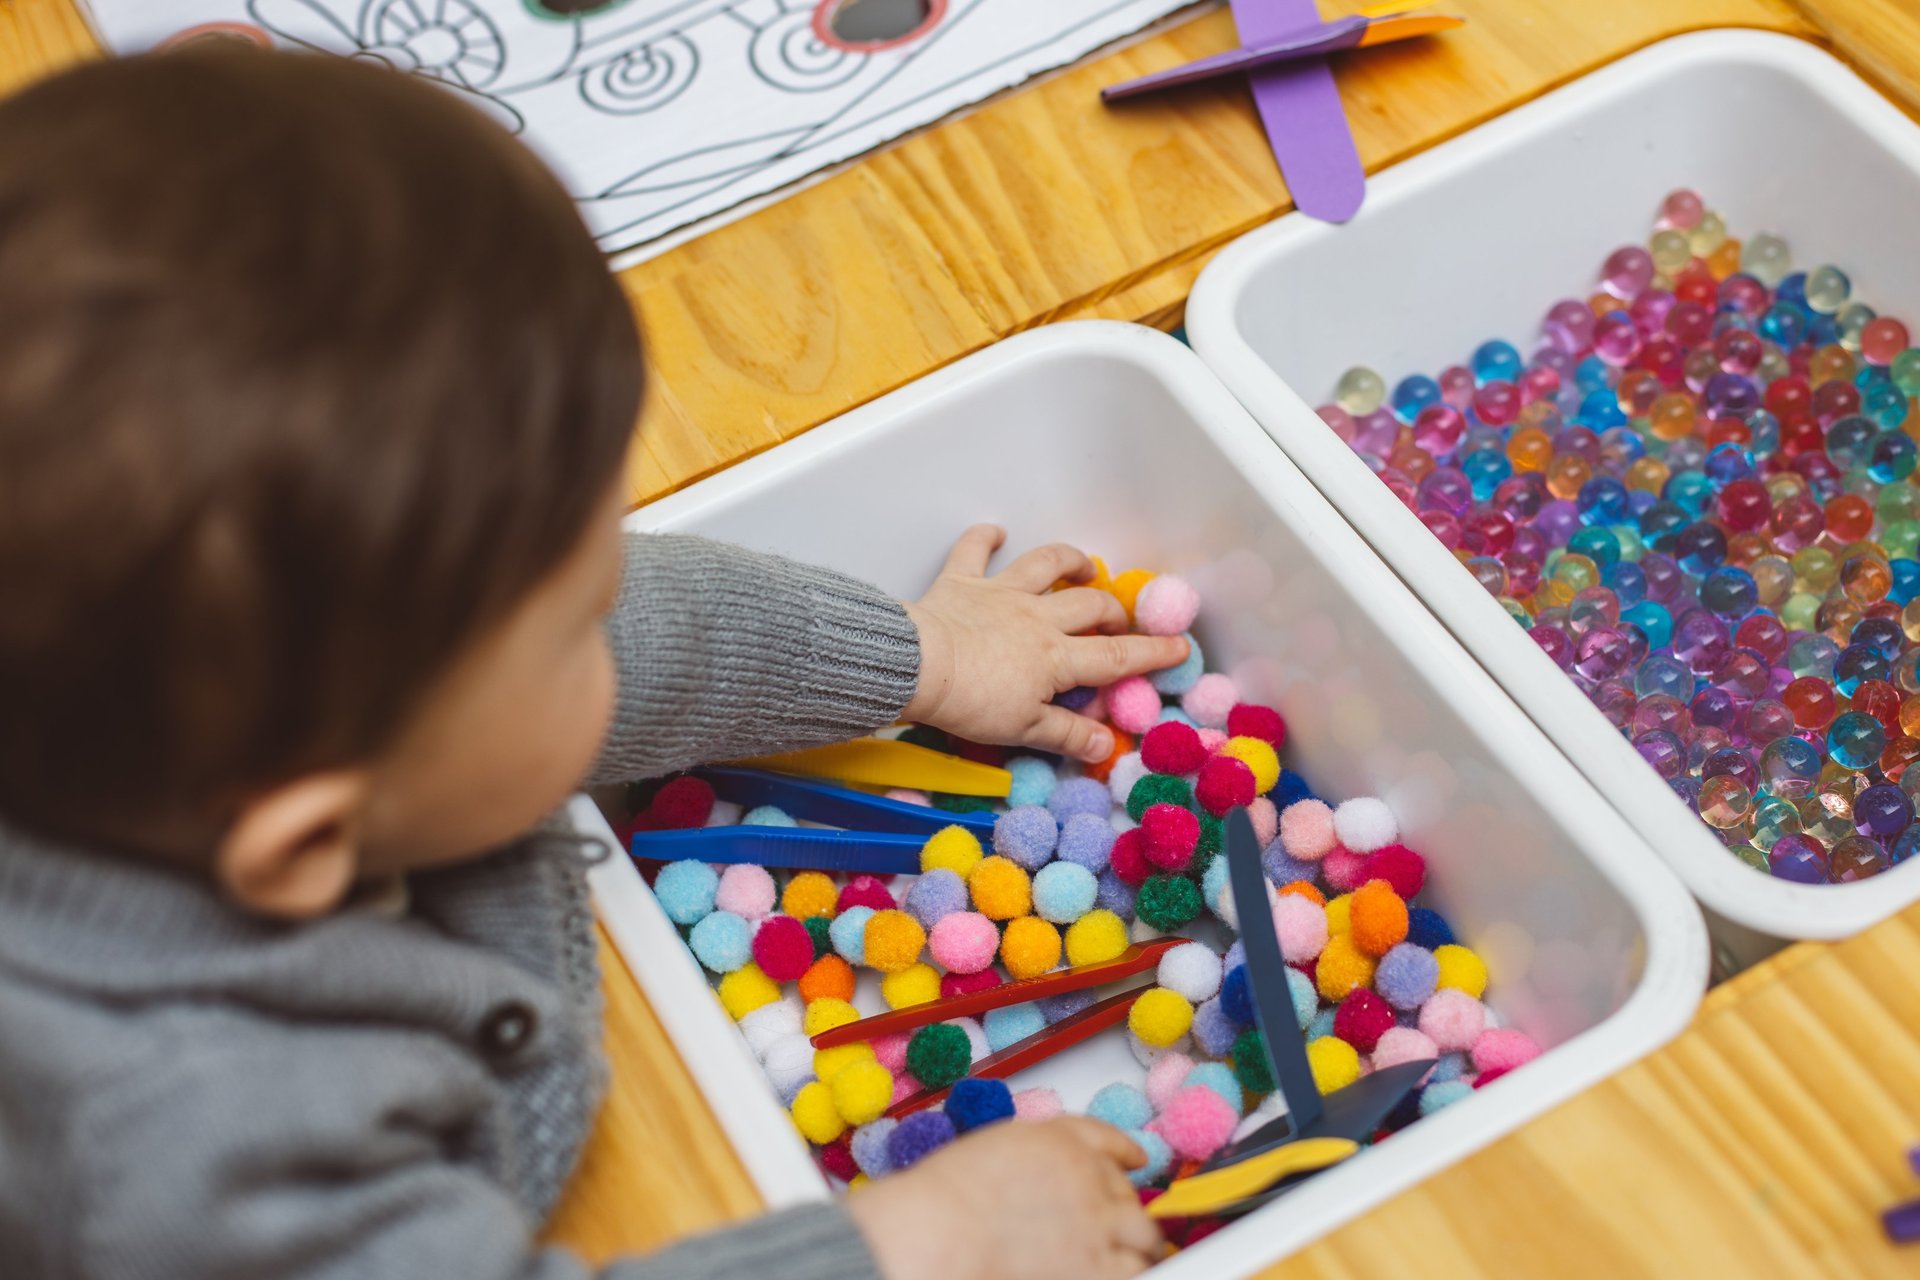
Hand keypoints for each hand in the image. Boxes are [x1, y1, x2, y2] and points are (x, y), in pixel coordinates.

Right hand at [847, 1117, 1162, 1279]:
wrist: (938, 1233)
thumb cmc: (948, 1197)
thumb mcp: (998, 1147)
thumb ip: (1038, 1154)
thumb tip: (1051, 1178)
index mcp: (1062, 1142)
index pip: (1110, 1142)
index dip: (1126, 1154)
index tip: (1135, 1160)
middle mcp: (1088, 1178)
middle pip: (1130, 1194)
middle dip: (1129, 1211)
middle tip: (1124, 1226)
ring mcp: (1098, 1225)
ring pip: (1145, 1237)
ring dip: (1140, 1248)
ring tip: (1133, 1258)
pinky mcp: (1098, 1269)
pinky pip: (1136, 1272)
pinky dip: (1132, 1273)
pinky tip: (1120, 1274)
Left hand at [902, 526, 1188, 763]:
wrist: (919, 667)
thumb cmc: (971, 702)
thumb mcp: (1025, 729)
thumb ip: (1068, 735)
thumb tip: (1105, 745)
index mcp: (1057, 657)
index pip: (1116, 655)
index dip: (1151, 652)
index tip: (1178, 646)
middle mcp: (1037, 617)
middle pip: (1089, 605)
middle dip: (1111, 611)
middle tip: (1118, 622)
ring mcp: (1001, 594)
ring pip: (1045, 565)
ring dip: (1068, 561)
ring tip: (1084, 566)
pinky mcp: (963, 582)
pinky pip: (975, 551)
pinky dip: (985, 537)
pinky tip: (995, 531)